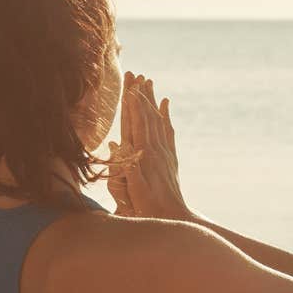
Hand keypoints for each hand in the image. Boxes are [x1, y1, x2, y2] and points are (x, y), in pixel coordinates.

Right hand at [107, 71, 191, 220]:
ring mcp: (165, 152)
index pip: (138, 125)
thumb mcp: (135, 192)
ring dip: (153, 100)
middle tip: (138, 75)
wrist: (173, 217)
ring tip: (149, 82)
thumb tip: (118, 145)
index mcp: (145, 156)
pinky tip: (165, 104)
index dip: (134, 106)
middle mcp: (156, 150)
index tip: (130, 88)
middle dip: (142, 96)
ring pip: (158, 120)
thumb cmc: (148, 208)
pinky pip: (168, 131)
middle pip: (149, 116)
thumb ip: (127, 169)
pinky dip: (165, 115)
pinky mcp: (170, 157)